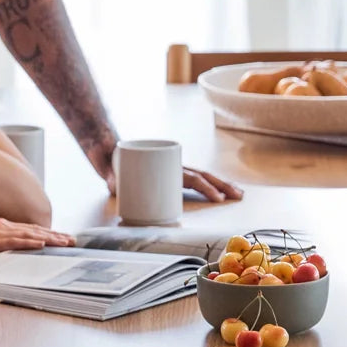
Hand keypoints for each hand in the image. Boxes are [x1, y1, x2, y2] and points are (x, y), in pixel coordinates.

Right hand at [0, 217, 76, 269]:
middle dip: (55, 236)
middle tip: (72, 240)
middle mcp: (2, 226)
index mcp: (0, 227)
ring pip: (30, 234)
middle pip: (35, 230)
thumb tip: (9, 256)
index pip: (29, 230)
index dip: (48, 234)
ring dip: (49, 238)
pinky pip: (15, 241)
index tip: (62, 238)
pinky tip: (42, 244)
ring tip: (65, 243)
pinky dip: (30, 242)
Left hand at [104, 160, 243, 203]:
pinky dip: (210, 185)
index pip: (190, 177)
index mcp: (162, 165)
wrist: (108, 147)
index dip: (205, 188)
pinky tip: (221, 192)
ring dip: (221, 185)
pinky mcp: (171, 175)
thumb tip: (113, 186)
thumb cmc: (112, 159)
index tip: (217, 199)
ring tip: (238, 194)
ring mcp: (173, 170)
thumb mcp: (109, 168)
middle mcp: (172, 166)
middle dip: (222, 186)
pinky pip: (195, 180)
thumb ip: (110, 177)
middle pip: (203, 176)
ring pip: (203, 176)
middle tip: (238, 196)